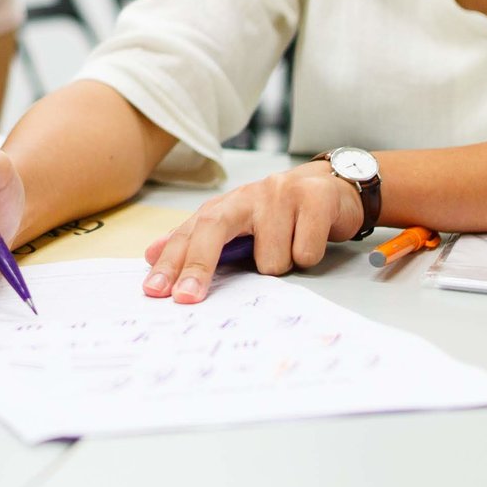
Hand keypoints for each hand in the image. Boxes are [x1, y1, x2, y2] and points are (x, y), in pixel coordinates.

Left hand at [142, 162, 362, 301]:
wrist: (335, 188)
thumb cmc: (282, 215)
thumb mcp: (240, 225)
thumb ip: (199, 240)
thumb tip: (151, 255)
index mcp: (227, 204)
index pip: (191, 231)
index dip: (171, 260)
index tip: (156, 290)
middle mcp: (250, 194)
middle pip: (214, 228)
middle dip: (198, 266)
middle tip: (187, 298)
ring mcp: (282, 194)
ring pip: (271, 258)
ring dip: (280, 266)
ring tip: (292, 248)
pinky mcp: (315, 199)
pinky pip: (305, 253)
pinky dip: (308, 257)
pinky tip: (312, 239)